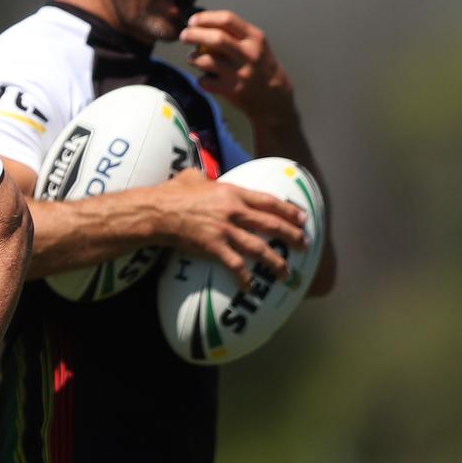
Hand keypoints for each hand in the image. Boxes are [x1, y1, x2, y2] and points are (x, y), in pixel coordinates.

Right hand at [151, 169, 306, 286]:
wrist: (156, 212)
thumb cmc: (171, 193)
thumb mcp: (192, 177)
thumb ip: (207, 177)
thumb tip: (207, 176)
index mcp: (232, 192)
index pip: (268, 201)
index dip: (288, 210)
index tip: (302, 217)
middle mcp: (234, 211)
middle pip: (271, 225)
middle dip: (292, 235)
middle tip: (305, 244)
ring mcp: (225, 230)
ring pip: (260, 248)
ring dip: (276, 262)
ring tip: (286, 272)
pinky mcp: (214, 247)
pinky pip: (236, 265)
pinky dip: (245, 278)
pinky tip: (250, 286)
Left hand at [179, 11, 296, 124]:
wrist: (273, 96)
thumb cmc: (258, 64)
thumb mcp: (255, 44)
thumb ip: (232, 33)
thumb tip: (201, 23)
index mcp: (254, 38)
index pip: (227, 20)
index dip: (205, 18)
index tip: (193, 21)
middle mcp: (249, 55)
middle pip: (215, 39)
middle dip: (193, 34)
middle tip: (184, 35)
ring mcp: (240, 73)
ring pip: (205, 60)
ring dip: (193, 58)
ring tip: (192, 58)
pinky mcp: (231, 91)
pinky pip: (205, 81)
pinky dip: (201, 78)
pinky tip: (206, 77)